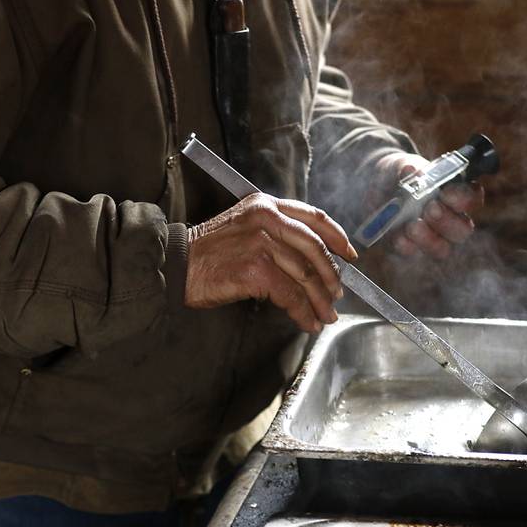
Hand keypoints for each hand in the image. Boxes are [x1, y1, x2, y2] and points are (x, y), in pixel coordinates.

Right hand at [185, 193, 357, 332]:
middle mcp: (267, 218)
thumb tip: (312, 261)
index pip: (314, 217)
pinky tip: (307, 321)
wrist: (176, 264)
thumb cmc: (209, 252)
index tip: (350, 254)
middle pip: (316, 248)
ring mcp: (262, 242)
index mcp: (266, 205)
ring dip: (319, 301)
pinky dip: (303, 311)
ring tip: (325, 315)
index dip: (337, 237)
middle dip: (331, 276)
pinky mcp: (256, 268)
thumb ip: (276, 233)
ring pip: (306, 275)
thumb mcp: (244, 226)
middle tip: (336, 295)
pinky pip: (291, 294)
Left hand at [374, 152, 484, 259]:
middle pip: (463, 229)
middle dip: (448, 221)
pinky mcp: (410, 248)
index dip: (464, 199)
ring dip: (429, 239)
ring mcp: (432, 238)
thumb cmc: (399, 174)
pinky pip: (414, 254)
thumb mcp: (402, 165)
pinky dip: (407, 246)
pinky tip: (398, 237)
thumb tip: (411, 171)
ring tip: (412, 225)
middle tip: (431, 209)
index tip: (446, 193)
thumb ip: (409, 168)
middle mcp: (450, 219)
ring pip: (443, 249)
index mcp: (456, 194)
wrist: (374, 188)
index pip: (472, 198)